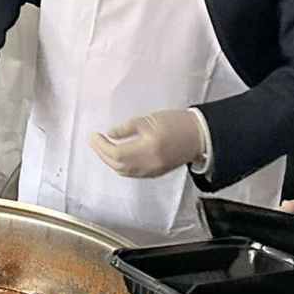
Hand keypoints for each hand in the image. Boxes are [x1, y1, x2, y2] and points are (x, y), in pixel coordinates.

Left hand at [89, 109, 206, 177]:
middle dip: (102, 154)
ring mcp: (153, 171)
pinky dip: (120, 166)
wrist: (199, 136)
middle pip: (118, 165)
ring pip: (124, 172)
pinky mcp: (156, 173)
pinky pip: (132, 174)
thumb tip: (109, 134)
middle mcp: (150, 164)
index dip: (102, 146)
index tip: (94, 136)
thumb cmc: (177, 123)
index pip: (118, 154)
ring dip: (110, 161)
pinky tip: (116, 157)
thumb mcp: (150, 119)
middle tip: (94, 141)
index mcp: (149, 149)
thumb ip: (128, 128)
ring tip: (102, 148)